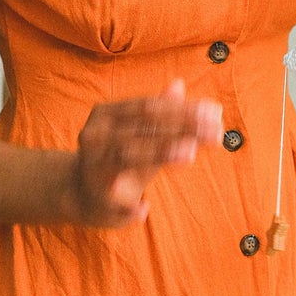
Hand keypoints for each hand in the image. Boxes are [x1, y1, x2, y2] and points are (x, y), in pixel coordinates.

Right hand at [68, 80, 221, 225]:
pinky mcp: (94, 198)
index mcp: (107, 115)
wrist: (79, 194)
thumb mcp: (138, 134)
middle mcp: (95, 136)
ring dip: (160, 152)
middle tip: (215, 132)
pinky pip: (114, 202)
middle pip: (143, 127)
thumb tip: (179, 84)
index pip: (149, 107)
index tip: (215, 113)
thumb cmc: (118, 160)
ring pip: (129, 155)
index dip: (183, 109)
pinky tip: (143, 210)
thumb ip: (159, 114)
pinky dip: (129, 207)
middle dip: (183, 128)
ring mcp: (93, 167)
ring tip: (190, 153)